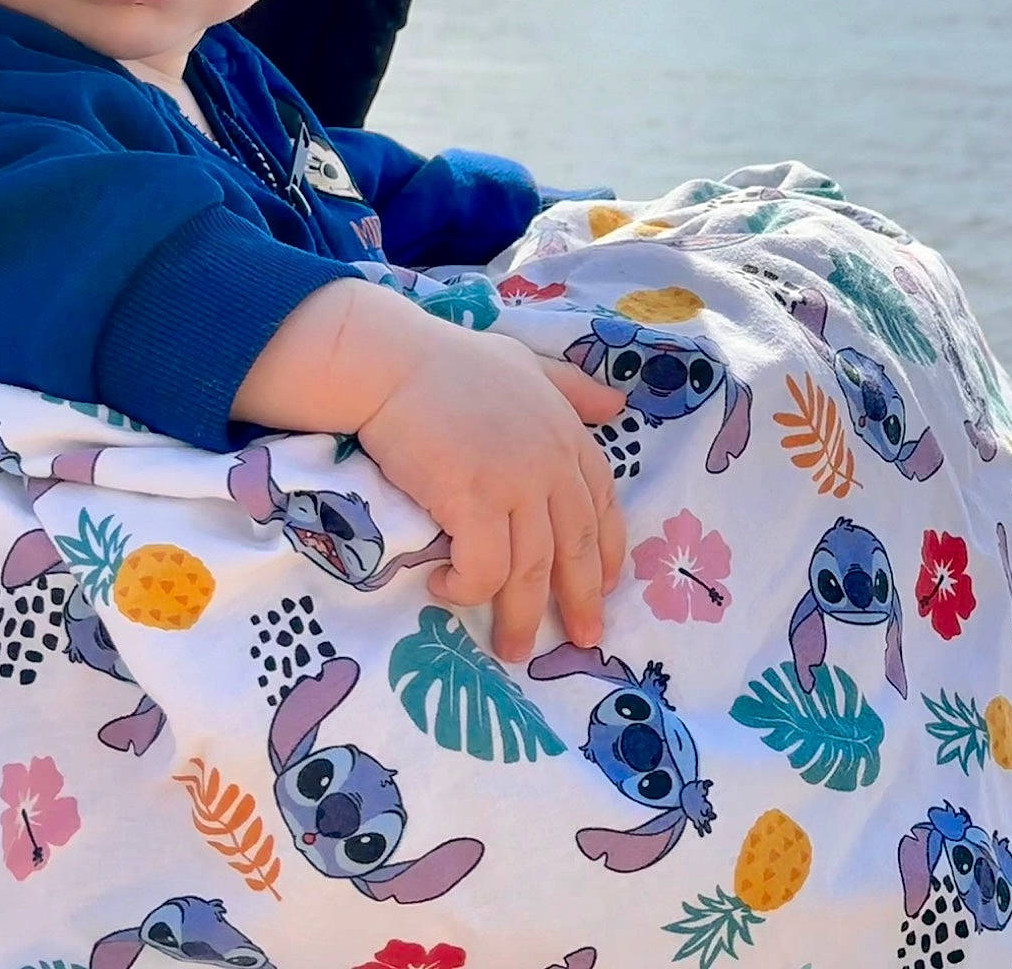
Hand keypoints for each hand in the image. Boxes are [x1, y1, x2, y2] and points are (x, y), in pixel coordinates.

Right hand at [356, 311, 627, 660]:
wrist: (393, 362)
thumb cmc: (452, 363)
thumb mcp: (528, 366)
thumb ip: (573, 390)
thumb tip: (618, 405)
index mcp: (567, 436)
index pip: (602, 505)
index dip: (608, 552)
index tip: (607, 587)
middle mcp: (550, 464)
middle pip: (577, 548)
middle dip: (581, 600)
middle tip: (582, 639)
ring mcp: (514, 484)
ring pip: (531, 570)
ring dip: (521, 616)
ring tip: (511, 648)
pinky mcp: (472, 501)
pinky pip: (483, 569)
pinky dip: (469, 590)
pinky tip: (447, 591)